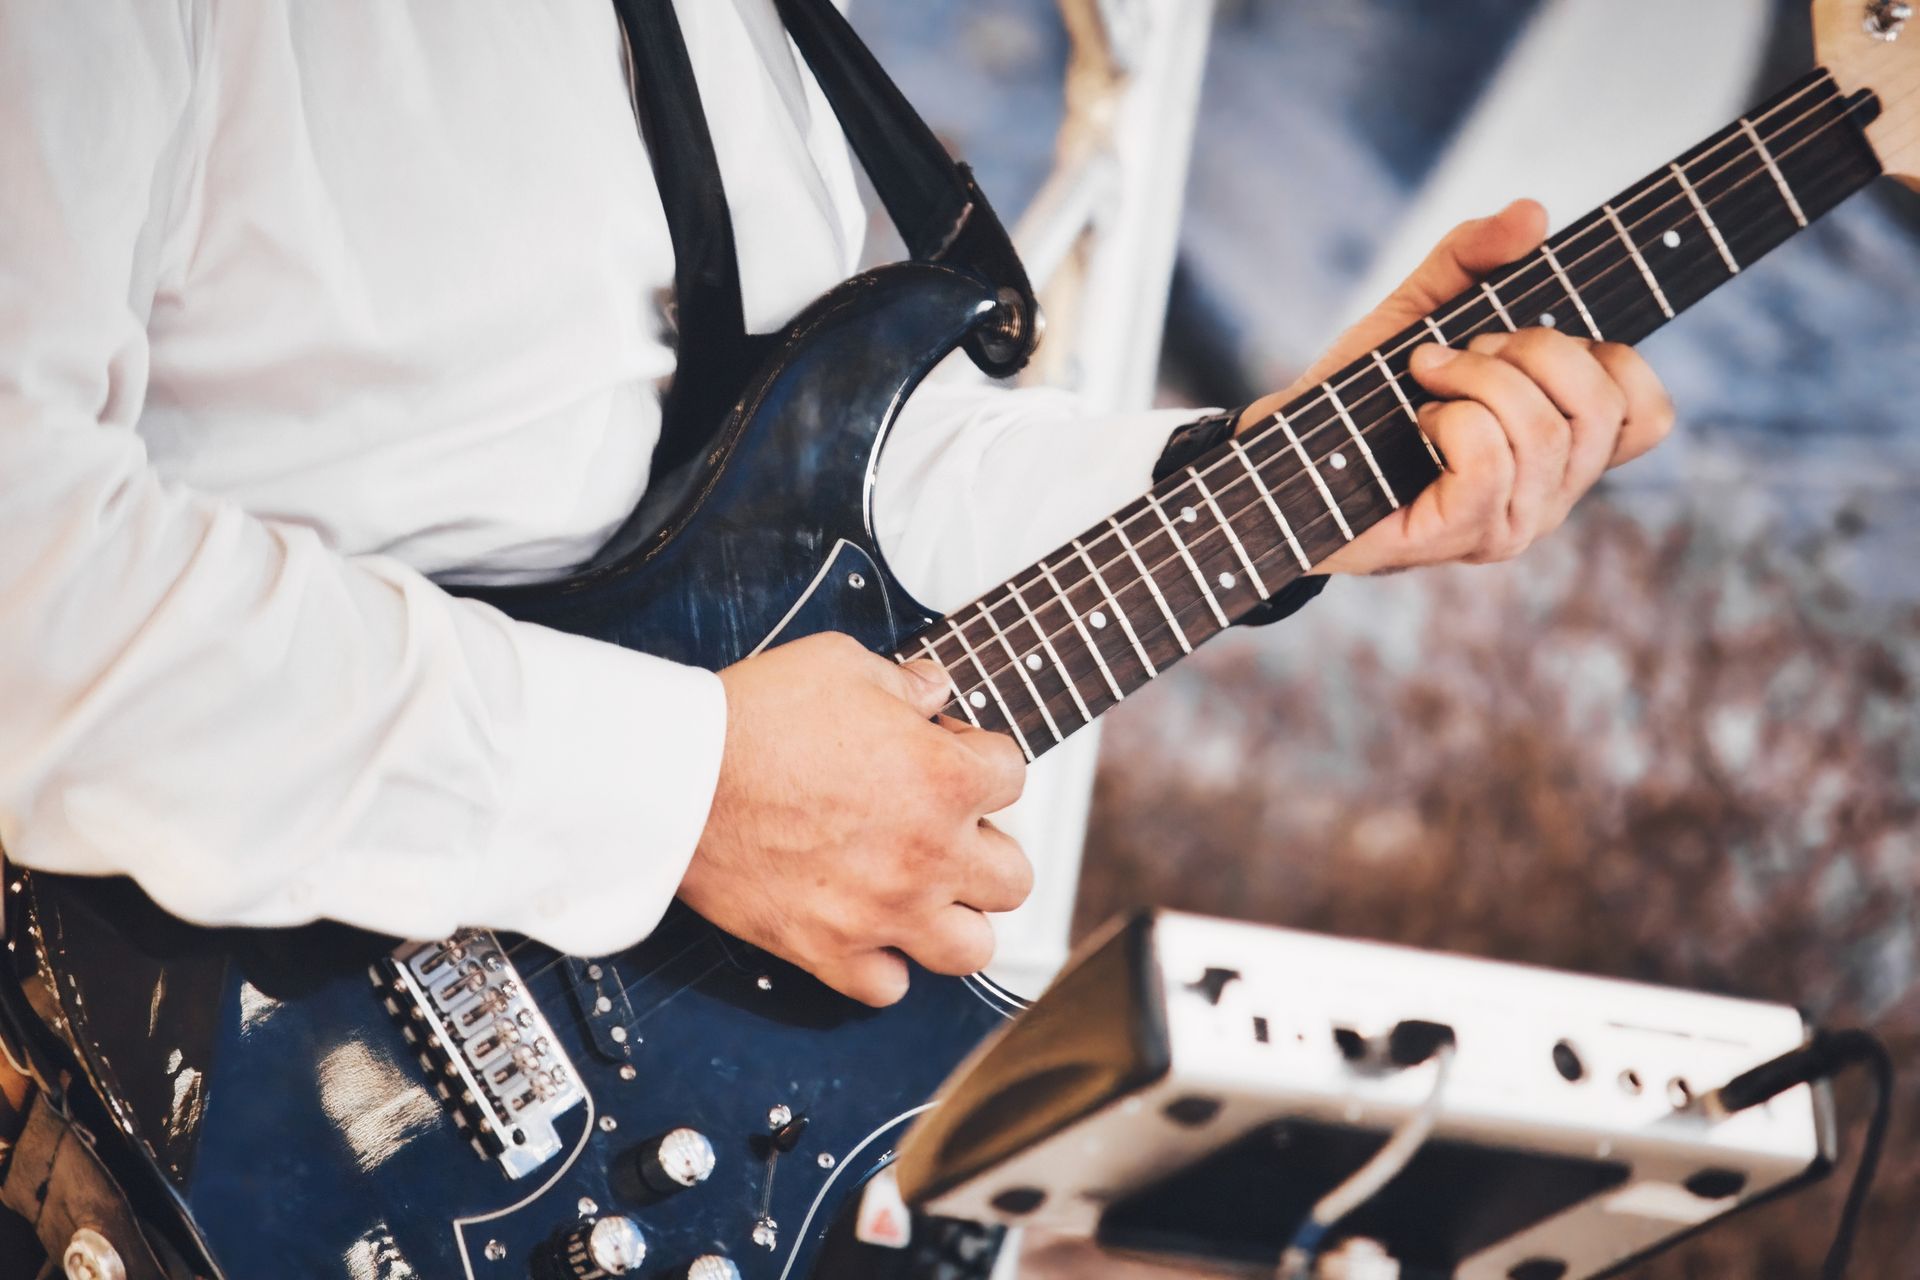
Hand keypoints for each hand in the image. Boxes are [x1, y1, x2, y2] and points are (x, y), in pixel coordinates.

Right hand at [680, 632, 1030, 1006]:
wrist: (674, 780)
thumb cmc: (752, 717)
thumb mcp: (839, 664)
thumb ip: (903, 682)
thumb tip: (933, 690)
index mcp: (944, 778)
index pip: (1013, 775)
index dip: (978, 757)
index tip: (946, 752)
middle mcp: (930, 854)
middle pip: (1013, 876)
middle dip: (986, 846)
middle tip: (944, 827)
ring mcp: (884, 911)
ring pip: (972, 948)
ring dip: (955, 919)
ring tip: (923, 890)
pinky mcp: (830, 951)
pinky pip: (889, 987)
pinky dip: (884, 965)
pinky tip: (867, 929)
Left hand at [1239, 200, 1674, 574]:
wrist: (1277, 455)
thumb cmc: (1357, 395)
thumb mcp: (1418, 308)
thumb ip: (1474, 256)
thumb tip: (1534, 213)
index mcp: (1561, 448)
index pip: (1647, 414)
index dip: (1607, 356)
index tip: (1527, 335)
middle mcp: (1549, 495)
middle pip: (1601, 405)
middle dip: (1529, 350)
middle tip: (1459, 352)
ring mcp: (1509, 524)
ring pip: (1542, 430)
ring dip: (1474, 379)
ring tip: (1424, 378)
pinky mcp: (1457, 538)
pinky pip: (1488, 464)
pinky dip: (1452, 419)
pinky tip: (1418, 419)